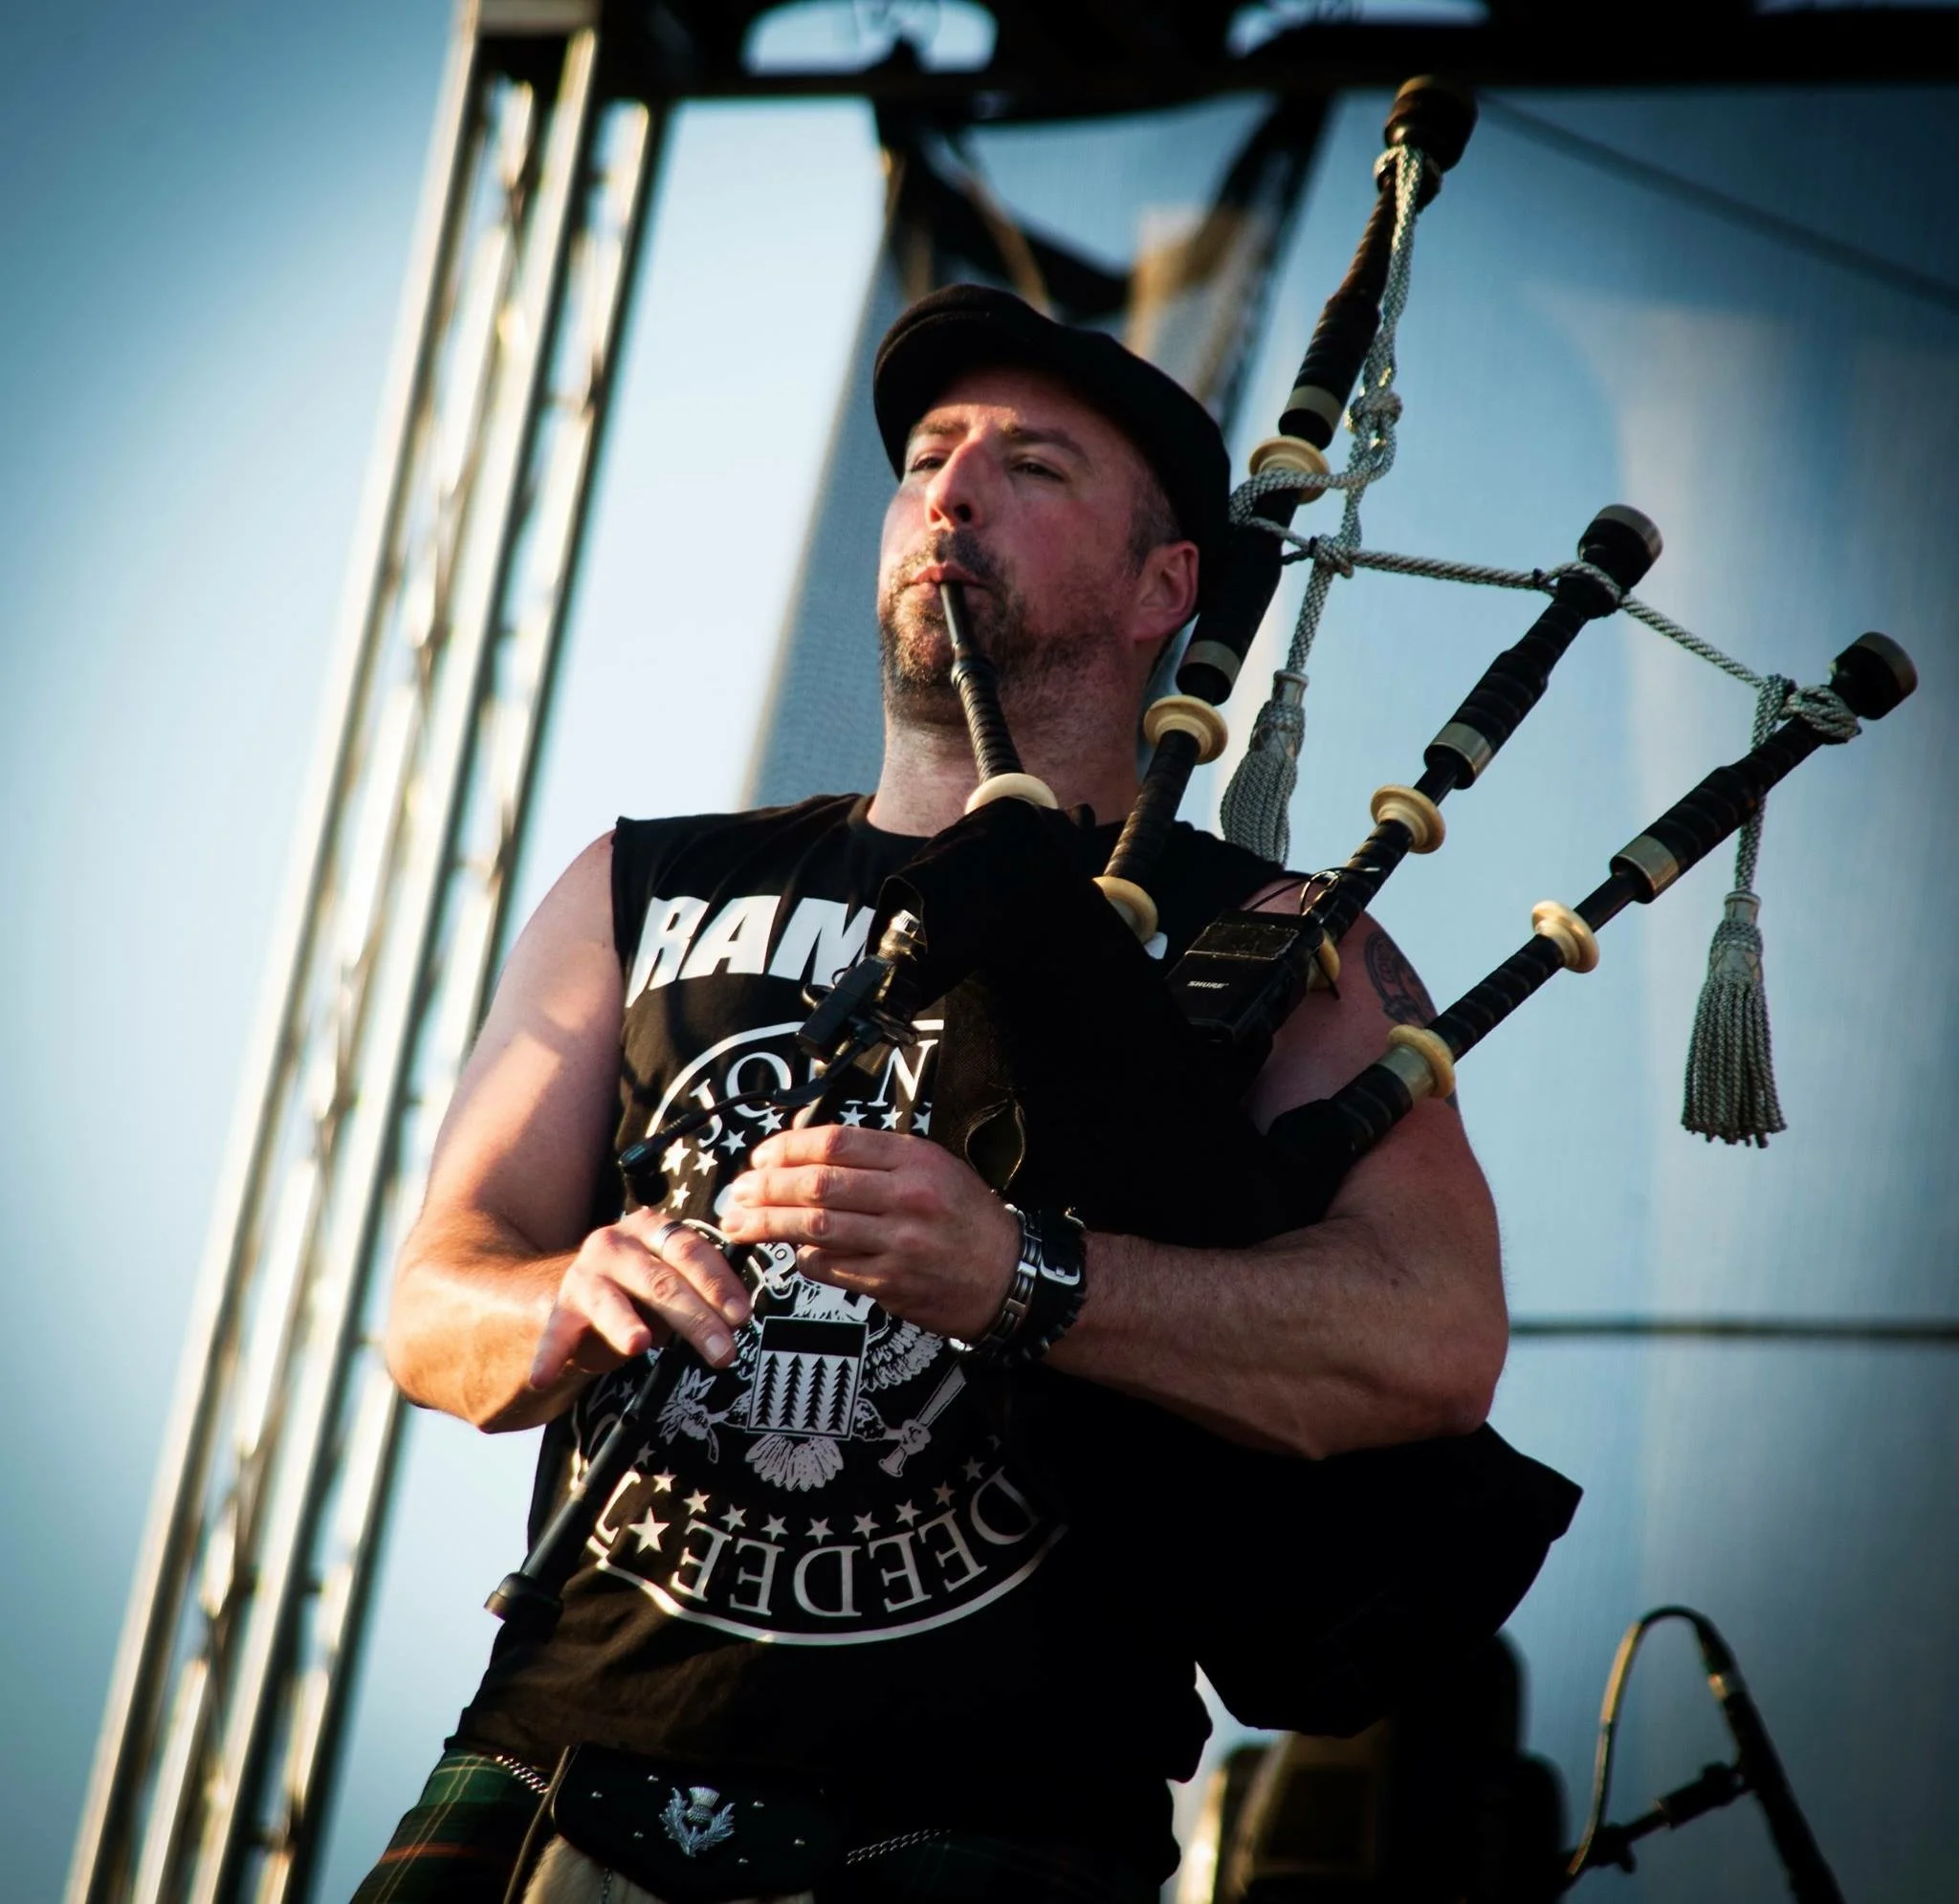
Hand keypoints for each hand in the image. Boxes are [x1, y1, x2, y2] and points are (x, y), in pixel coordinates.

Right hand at [528, 1209, 751, 1389]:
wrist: (577, 1294)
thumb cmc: (641, 1291)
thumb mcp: (670, 1285)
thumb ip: (698, 1294)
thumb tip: (735, 1320)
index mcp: (653, 1230)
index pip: (691, 1251)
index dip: (718, 1284)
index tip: (741, 1316)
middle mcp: (616, 1244)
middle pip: (661, 1280)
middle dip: (696, 1319)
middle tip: (723, 1353)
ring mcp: (584, 1274)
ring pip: (610, 1303)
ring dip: (625, 1325)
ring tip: (638, 1344)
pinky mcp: (558, 1308)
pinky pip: (555, 1333)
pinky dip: (549, 1355)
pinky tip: (542, 1377)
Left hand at [720, 1125, 1018, 1340]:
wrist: (1009, 1275)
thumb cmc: (966, 1219)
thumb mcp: (934, 1168)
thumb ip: (878, 1159)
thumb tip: (807, 1157)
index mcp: (915, 1158)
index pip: (835, 1143)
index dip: (787, 1148)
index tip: (761, 1157)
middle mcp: (907, 1196)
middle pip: (817, 1185)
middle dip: (766, 1188)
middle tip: (738, 1192)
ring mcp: (899, 1242)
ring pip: (814, 1228)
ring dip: (769, 1225)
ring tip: (742, 1224)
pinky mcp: (891, 1282)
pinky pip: (829, 1266)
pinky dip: (802, 1258)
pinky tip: (792, 1253)